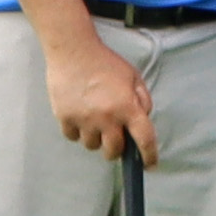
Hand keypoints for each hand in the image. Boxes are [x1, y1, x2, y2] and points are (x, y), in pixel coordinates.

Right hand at [41, 30, 160, 161]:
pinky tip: (79, 117)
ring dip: (95, 138)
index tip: (149, 165)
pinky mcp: (65, 118)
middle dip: (116, 149)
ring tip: (93, 121)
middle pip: (114, 151)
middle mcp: (107, 117)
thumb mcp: (132, 76)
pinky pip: (73, 137)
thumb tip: (142, 120)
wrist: (73, 50)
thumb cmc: (105, 62)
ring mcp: (84, 119)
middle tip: (114, 137)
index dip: (149, 155)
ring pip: (91, 146)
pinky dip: (77, 132)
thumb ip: (142, 99)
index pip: (144, 139)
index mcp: (127, 106)